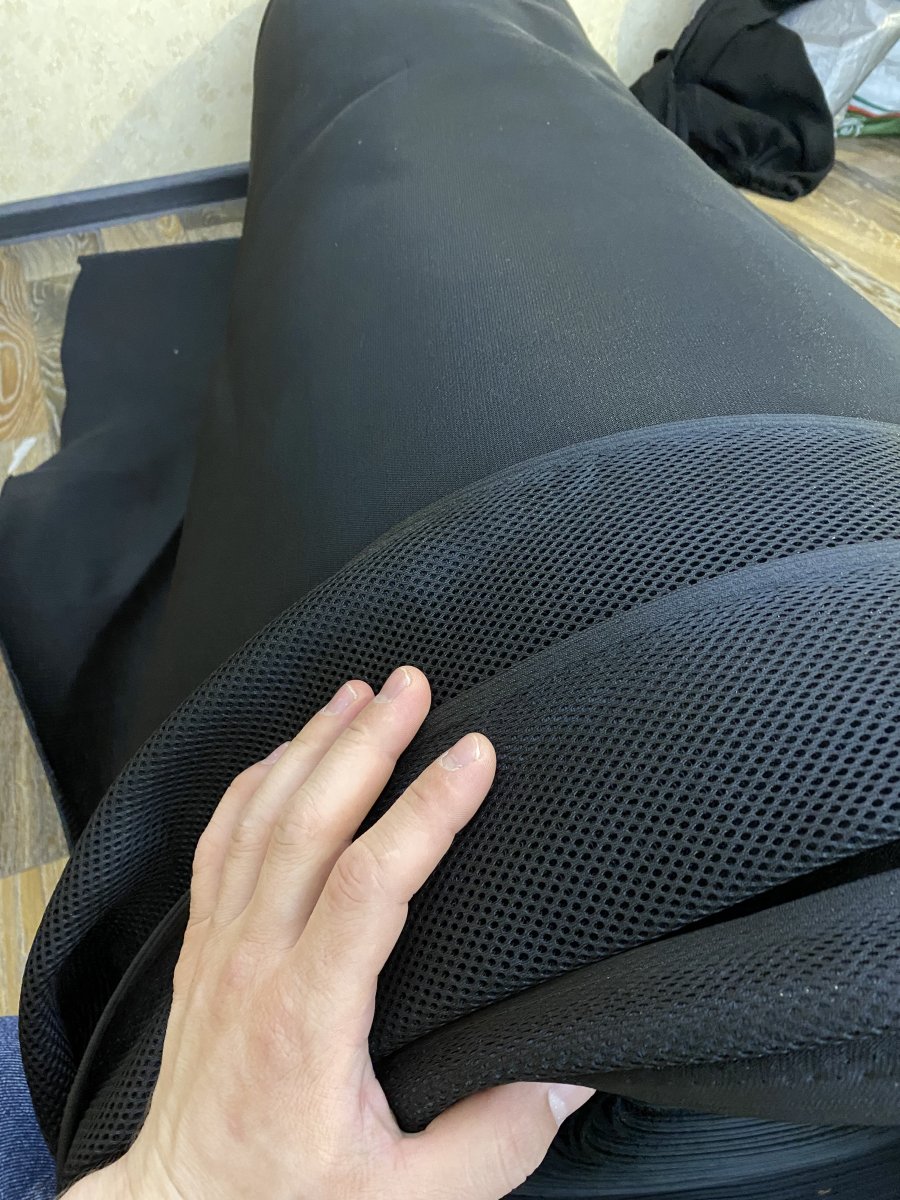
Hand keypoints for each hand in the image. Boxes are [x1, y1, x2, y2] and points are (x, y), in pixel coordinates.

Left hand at [68, 666, 593, 1199]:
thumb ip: (496, 1138)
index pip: (370, 882)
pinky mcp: (205, 945)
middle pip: (309, 820)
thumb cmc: (286, 1199)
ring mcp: (222, 946)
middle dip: (366, 742)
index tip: (473, 757)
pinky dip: (252, 782)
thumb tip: (570, 1077)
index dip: (426, 810)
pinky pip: (220, 840)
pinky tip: (282, 752)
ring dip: (311, 744)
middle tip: (413, 686)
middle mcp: (257, 962)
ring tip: (357, 693)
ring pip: (260, 815)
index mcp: (310, 1015)